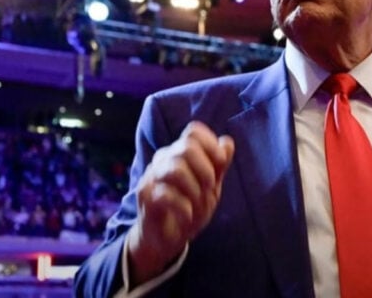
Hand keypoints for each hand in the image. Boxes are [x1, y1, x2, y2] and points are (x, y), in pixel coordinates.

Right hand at [126, 121, 234, 285]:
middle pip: (186, 147)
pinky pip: (166, 195)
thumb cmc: (188, 207)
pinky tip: (188, 215)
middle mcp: (162, 160)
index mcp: (179, 153)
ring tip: (198, 204)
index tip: (221, 163)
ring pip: (176, 170)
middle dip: (206, 169)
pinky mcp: (145, 197)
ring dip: (195, 190)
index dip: (211, 144)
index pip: (193, 132)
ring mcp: (151, 177)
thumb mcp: (211, 187)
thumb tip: (227, 141)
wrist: (166, 239)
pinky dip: (184, 207)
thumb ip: (219, 165)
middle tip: (210, 187)